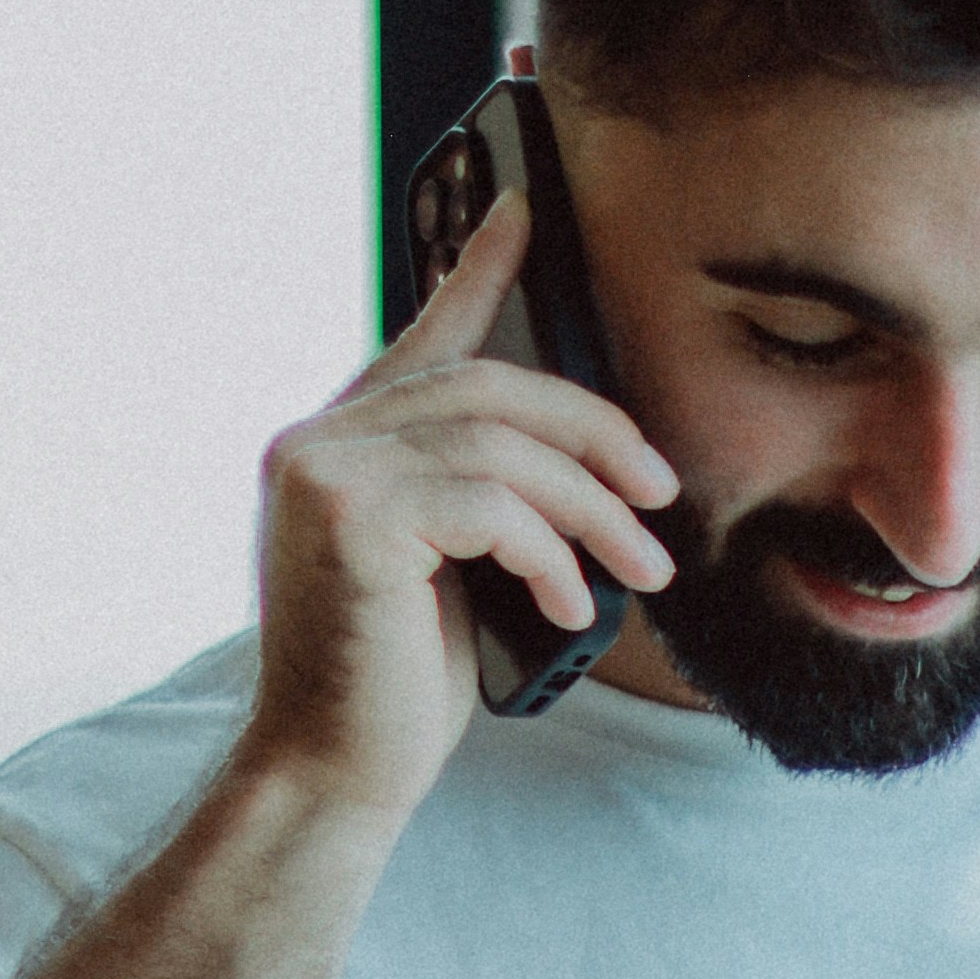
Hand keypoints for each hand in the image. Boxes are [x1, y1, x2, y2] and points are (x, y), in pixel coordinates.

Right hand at [241, 179, 682, 828]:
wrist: (335, 770)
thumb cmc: (399, 679)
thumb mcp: (455, 565)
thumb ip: (479, 491)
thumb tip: (564, 443)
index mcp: (339, 441)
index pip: (427, 333)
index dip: (479, 265)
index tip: (526, 208)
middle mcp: (316, 439)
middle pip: (490, 387)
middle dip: (595, 434)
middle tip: (663, 491)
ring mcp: (322, 473)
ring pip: (502, 447)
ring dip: (593, 510)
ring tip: (642, 569)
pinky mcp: (350, 520)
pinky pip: (491, 504)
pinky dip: (551, 553)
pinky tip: (570, 605)